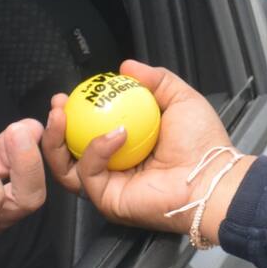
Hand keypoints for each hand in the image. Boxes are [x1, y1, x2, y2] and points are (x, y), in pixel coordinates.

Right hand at [41, 60, 249, 239]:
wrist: (212, 175)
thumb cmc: (203, 144)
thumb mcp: (179, 99)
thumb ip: (155, 80)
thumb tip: (127, 67)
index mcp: (127, 147)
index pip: (89, 131)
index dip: (74, 114)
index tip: (68, 94)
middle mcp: (114, 169)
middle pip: (68, 152)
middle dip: (55, 129)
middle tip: (57, 106)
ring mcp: (109, 187)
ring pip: (67, 167)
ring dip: (58, 140)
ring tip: (62, 117)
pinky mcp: (109, 200)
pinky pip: (89, 174)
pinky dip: (96, 151)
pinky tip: (114, 134)